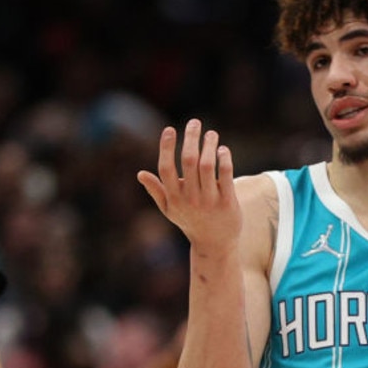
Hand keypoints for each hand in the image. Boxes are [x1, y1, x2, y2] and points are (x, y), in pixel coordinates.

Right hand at [137, 119, 240, 251]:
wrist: (214, 244)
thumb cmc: (190, 222)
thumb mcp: (170, 210)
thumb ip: (156, 191)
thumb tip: (140, 174)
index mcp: (173, 197)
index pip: (166, 168)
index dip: (166, 147)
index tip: (170, 129)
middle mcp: (190, 198)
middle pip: (188, 161)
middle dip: (191, 138)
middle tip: (194, 123)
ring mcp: (209, 200)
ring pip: (207, 165)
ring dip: (208, 145)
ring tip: (210, 134)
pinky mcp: (227, 202)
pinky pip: (225, 175)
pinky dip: (224, 159)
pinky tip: (222, 149)